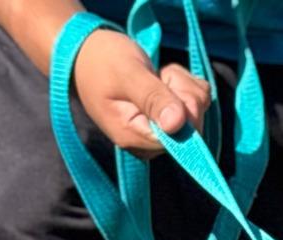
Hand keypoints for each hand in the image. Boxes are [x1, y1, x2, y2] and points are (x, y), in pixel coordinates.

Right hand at [74, 29, 211, 156]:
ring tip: (155, 75)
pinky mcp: (167, 121)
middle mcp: (150, 144)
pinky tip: (163, 77)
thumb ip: (153, 99)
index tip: (164, 81)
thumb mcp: (128, 75)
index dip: (183, 108)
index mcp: (136, 138)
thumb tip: (177, 124)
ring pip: (197, 111)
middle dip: (182, 91)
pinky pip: (195, 103)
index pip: (183, 138)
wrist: (86, 53)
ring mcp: (160, 134)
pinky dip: (184, 83)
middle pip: (194, 125)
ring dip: (181, 84)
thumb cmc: (102, 62)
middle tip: (157, 75)